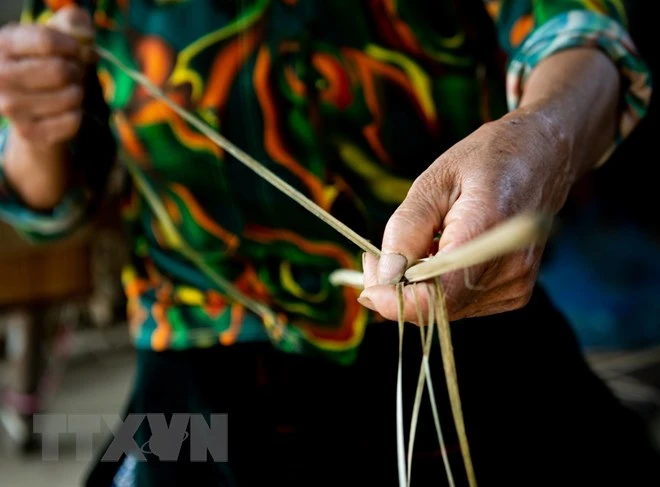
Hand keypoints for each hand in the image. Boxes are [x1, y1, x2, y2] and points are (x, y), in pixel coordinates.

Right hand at [0, 6, 92, 145]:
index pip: (48, 42)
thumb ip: (71, 24)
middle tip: (73, 74)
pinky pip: (73, 120)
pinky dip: (77, 114)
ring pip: (70, 97)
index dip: (73, 46)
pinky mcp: (29, 132)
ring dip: (78, 93)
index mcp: (2, 45)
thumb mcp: (49, 38)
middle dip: (77, 71)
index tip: (76, 51)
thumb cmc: (41, 65)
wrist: (25, 108)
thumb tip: (86, 36)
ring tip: (67, 91)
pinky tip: (64, 110)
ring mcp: (11, 107)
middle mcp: (0, 77)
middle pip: (61, 71)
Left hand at [359, 106, 573, 323]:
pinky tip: (439, 256)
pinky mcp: (515, 293)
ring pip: (444, 311)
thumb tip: (384, 279)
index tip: (368, 280)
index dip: (394, 300)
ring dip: (416, 288)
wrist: (542, 157)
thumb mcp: (433, 181)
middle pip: (436, 308)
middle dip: (396, 290)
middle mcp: (508, 268)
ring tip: (413, 247)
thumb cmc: (485, 161)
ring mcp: (516, 285)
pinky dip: (439, 288)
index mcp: (486, 231)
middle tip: (376, 256)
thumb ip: (406, 230)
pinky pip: (460, 304)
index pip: (437, 296)